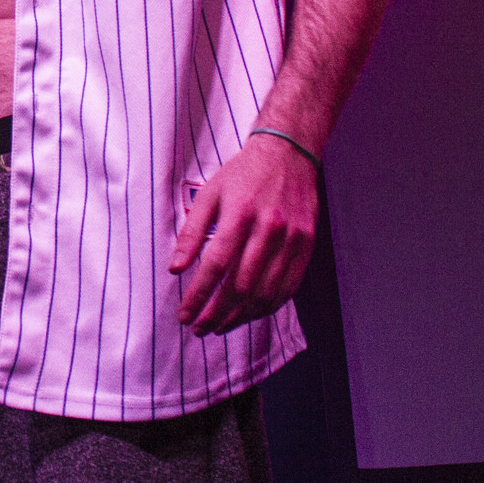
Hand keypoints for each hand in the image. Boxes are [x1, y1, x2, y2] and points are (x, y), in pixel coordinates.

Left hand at [169, 134, 318, 334]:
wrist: (288, 154)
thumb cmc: (243, 174)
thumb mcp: (209, 194)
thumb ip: (192, 232)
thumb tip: (176, 268)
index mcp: (240, 214)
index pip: (215, 265)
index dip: (199, 295)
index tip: (185, 314)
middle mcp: (269, 228)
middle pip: (241, 285)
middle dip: (217, 313)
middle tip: (199, 328)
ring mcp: (292, 238)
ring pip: (267, 292)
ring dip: (241, 316)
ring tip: (220, 326)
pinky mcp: (308, 245)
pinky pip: (289, 287)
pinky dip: (269, 306)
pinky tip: (250, 314)